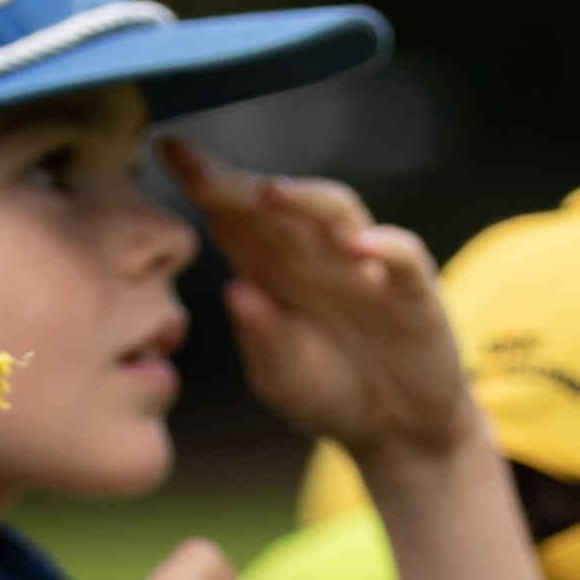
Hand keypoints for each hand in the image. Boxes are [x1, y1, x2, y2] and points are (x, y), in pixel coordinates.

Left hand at [164, 138, 477, 458]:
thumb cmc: (330, 393)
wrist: (397, 429)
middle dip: (240, 185)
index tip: (167, 150)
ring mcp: (365, 266)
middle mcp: (316, 255)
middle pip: (279, 203)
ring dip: (305, 198)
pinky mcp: (412, 291)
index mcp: (274, 269)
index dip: (206, 181)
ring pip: (337, 211)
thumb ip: (261, 341)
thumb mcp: (282, 380)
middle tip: (201, 176)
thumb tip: (235, 292)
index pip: (236, 215)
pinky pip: (402, 256)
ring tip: (270, 192)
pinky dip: (383, 245)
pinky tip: (357, 246)